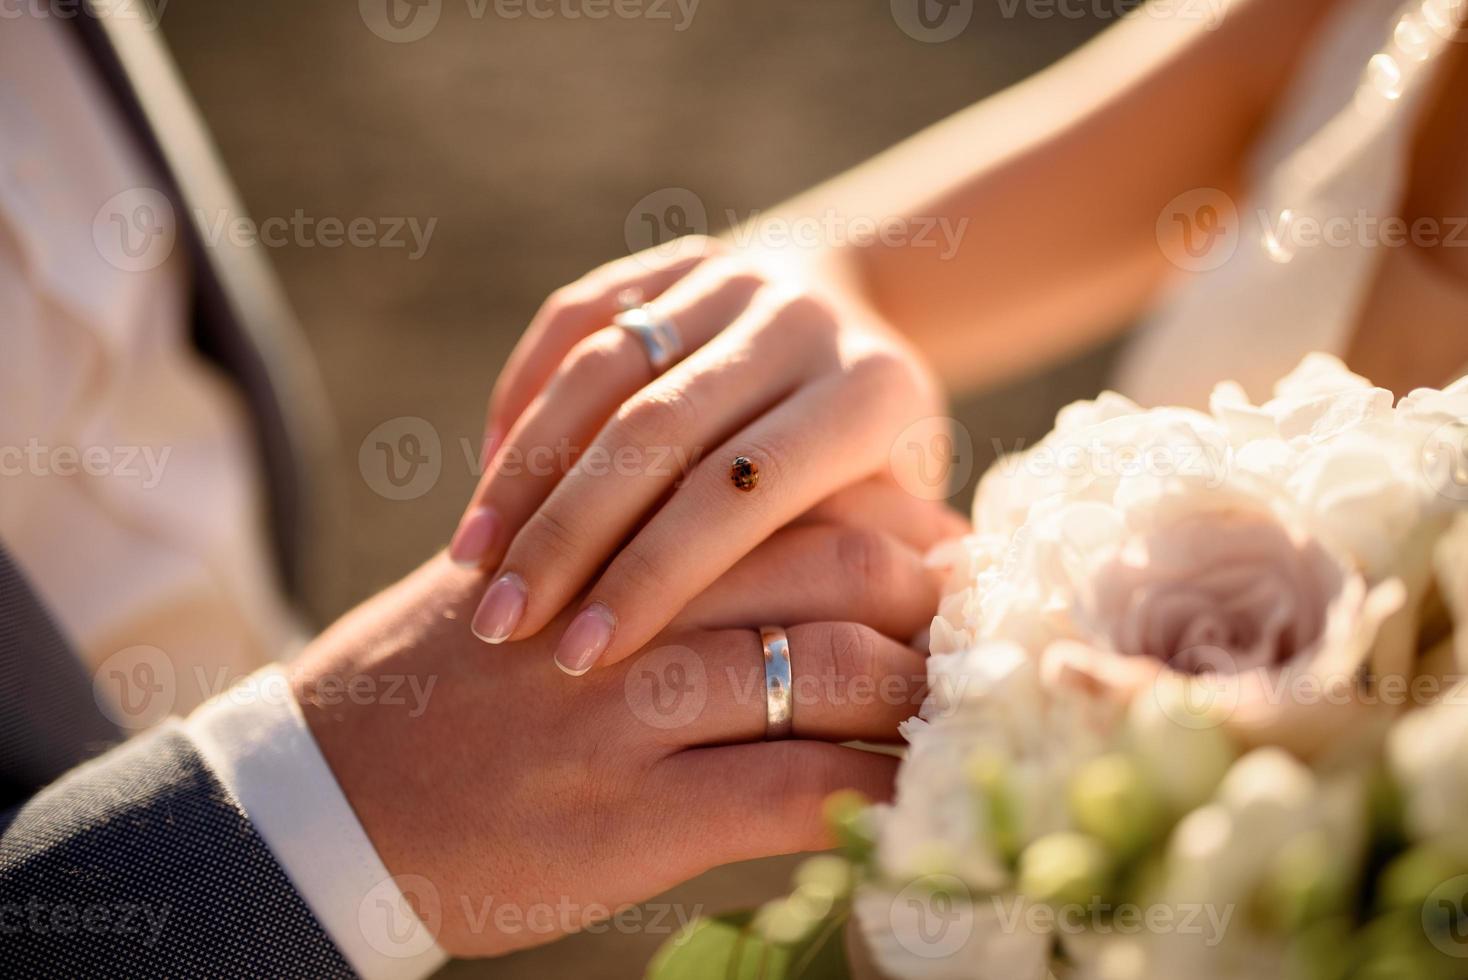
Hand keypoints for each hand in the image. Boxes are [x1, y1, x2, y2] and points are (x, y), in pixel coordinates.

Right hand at [294, 514, 944, 956]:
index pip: (781, 490)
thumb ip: (619, 539)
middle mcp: (625, 598)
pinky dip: (867, 795)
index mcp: (605, 522)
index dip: (880, 509)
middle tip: (972, 613)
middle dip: (919, 588)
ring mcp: (627, 706)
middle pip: (823, 561)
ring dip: (912, 689)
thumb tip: (746, 535)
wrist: (324, 793)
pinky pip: (790, 794)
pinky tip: (908, 801)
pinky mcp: (630, 816)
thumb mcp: (522, 571)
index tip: (936, 534)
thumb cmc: (430, 678)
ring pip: (823, 668)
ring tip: (960, 702)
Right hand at [446, 236, 950, 674]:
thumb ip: (859, 577)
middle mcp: (799, 318)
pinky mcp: (670, 256)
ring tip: (471, 562)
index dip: (660, 571)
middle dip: (570, 530)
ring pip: (603, 371)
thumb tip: (814, 683)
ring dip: (525, 472)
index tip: (587, 653)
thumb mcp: (899, 515)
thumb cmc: (878, 462)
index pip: (746, 489)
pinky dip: (523, 398)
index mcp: (870, 393)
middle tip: (502, 621)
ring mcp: (731, 275)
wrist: (860, 313)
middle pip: (660, 428)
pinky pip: (575, 320)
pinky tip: (486, 482)